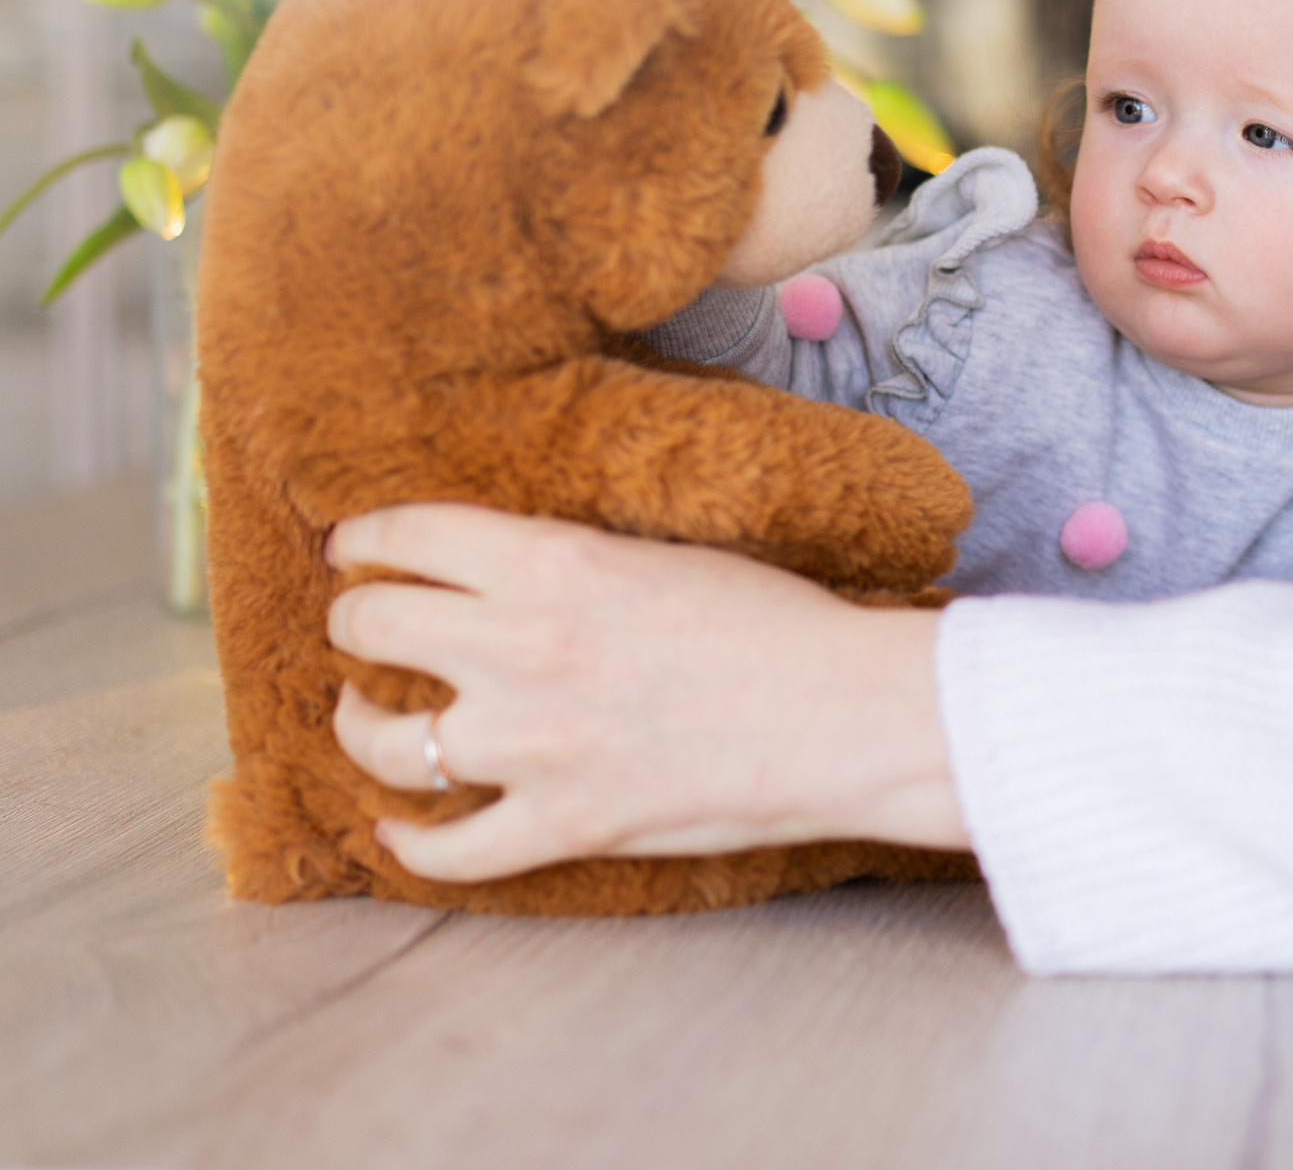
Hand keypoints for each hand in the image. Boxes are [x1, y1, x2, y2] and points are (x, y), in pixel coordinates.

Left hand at [326, 503, 968, 881]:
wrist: (845, 714)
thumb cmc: (779, 623)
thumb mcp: (663, 554)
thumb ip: (571, 561)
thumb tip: (508, 571)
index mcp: (550, 563)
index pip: (404, 536)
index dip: (362, 541)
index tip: (353, 550)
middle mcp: (519, 648)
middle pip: (370, 628)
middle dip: (356, 622)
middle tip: (366, 626)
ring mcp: (532, 746)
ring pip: (383, 743)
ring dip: (358, 726)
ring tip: (366, 718)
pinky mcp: (563, 824)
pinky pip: (448, 851)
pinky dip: (408, 845)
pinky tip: (396, 831)